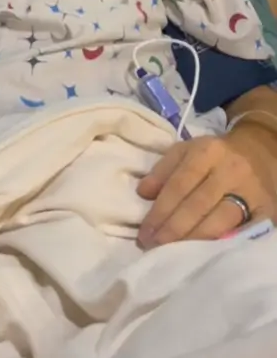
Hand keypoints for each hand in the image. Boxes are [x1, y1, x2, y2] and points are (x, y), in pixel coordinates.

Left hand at [137, 125, 276, 248]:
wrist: (259, 152)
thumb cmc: (214, 155)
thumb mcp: (185, 151)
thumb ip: (162, 171)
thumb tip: (143, 194)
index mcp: (206, 152)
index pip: (179, 185)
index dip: (160, 211)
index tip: (144, 233)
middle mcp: (231, 170)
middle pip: (197, 205)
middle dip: (172, 230)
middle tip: (153, 247)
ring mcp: (252, 192)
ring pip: (221, 221)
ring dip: (194, 241)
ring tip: (173, 255)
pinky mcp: (267, 210)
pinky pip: (244, 232)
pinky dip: (223, 245)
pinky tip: (205, 255)